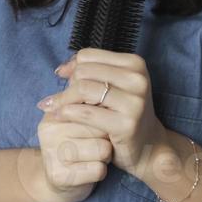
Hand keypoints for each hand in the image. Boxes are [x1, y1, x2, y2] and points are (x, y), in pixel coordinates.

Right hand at [33, 108, 111, 201]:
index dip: (104, 119)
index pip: (93, 108)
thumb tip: (107, 91)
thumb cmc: (76, 145)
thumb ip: (89, 105)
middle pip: (101, 128)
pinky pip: (98, 169)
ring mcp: (53, 155)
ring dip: (105, 155)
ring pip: (103, 149)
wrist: (59, 180)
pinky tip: (89, 170)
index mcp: (53, 113)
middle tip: (95, 143)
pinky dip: (100, 171)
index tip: (98, 126)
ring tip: (93, 156)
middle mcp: (50, 132)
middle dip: (106, 137)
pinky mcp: (60, 176)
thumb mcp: (79, 122)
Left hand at [37, 48, 168, 180]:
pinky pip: (86, 112)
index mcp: (135, 64)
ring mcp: (135, 102)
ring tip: (53, 107)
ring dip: (63, 99)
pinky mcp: (127, 124)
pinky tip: (59, 116)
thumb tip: (61, 69)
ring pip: (83, 89)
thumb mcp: (112, 87)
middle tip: (61, 99)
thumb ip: (88, 73)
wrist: (147, 145)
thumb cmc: (123, 113)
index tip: (65, 80)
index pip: (88, 56)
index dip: (72, 67)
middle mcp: (137, 79)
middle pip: (84, 71)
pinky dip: (68, 113)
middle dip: (68, 85)